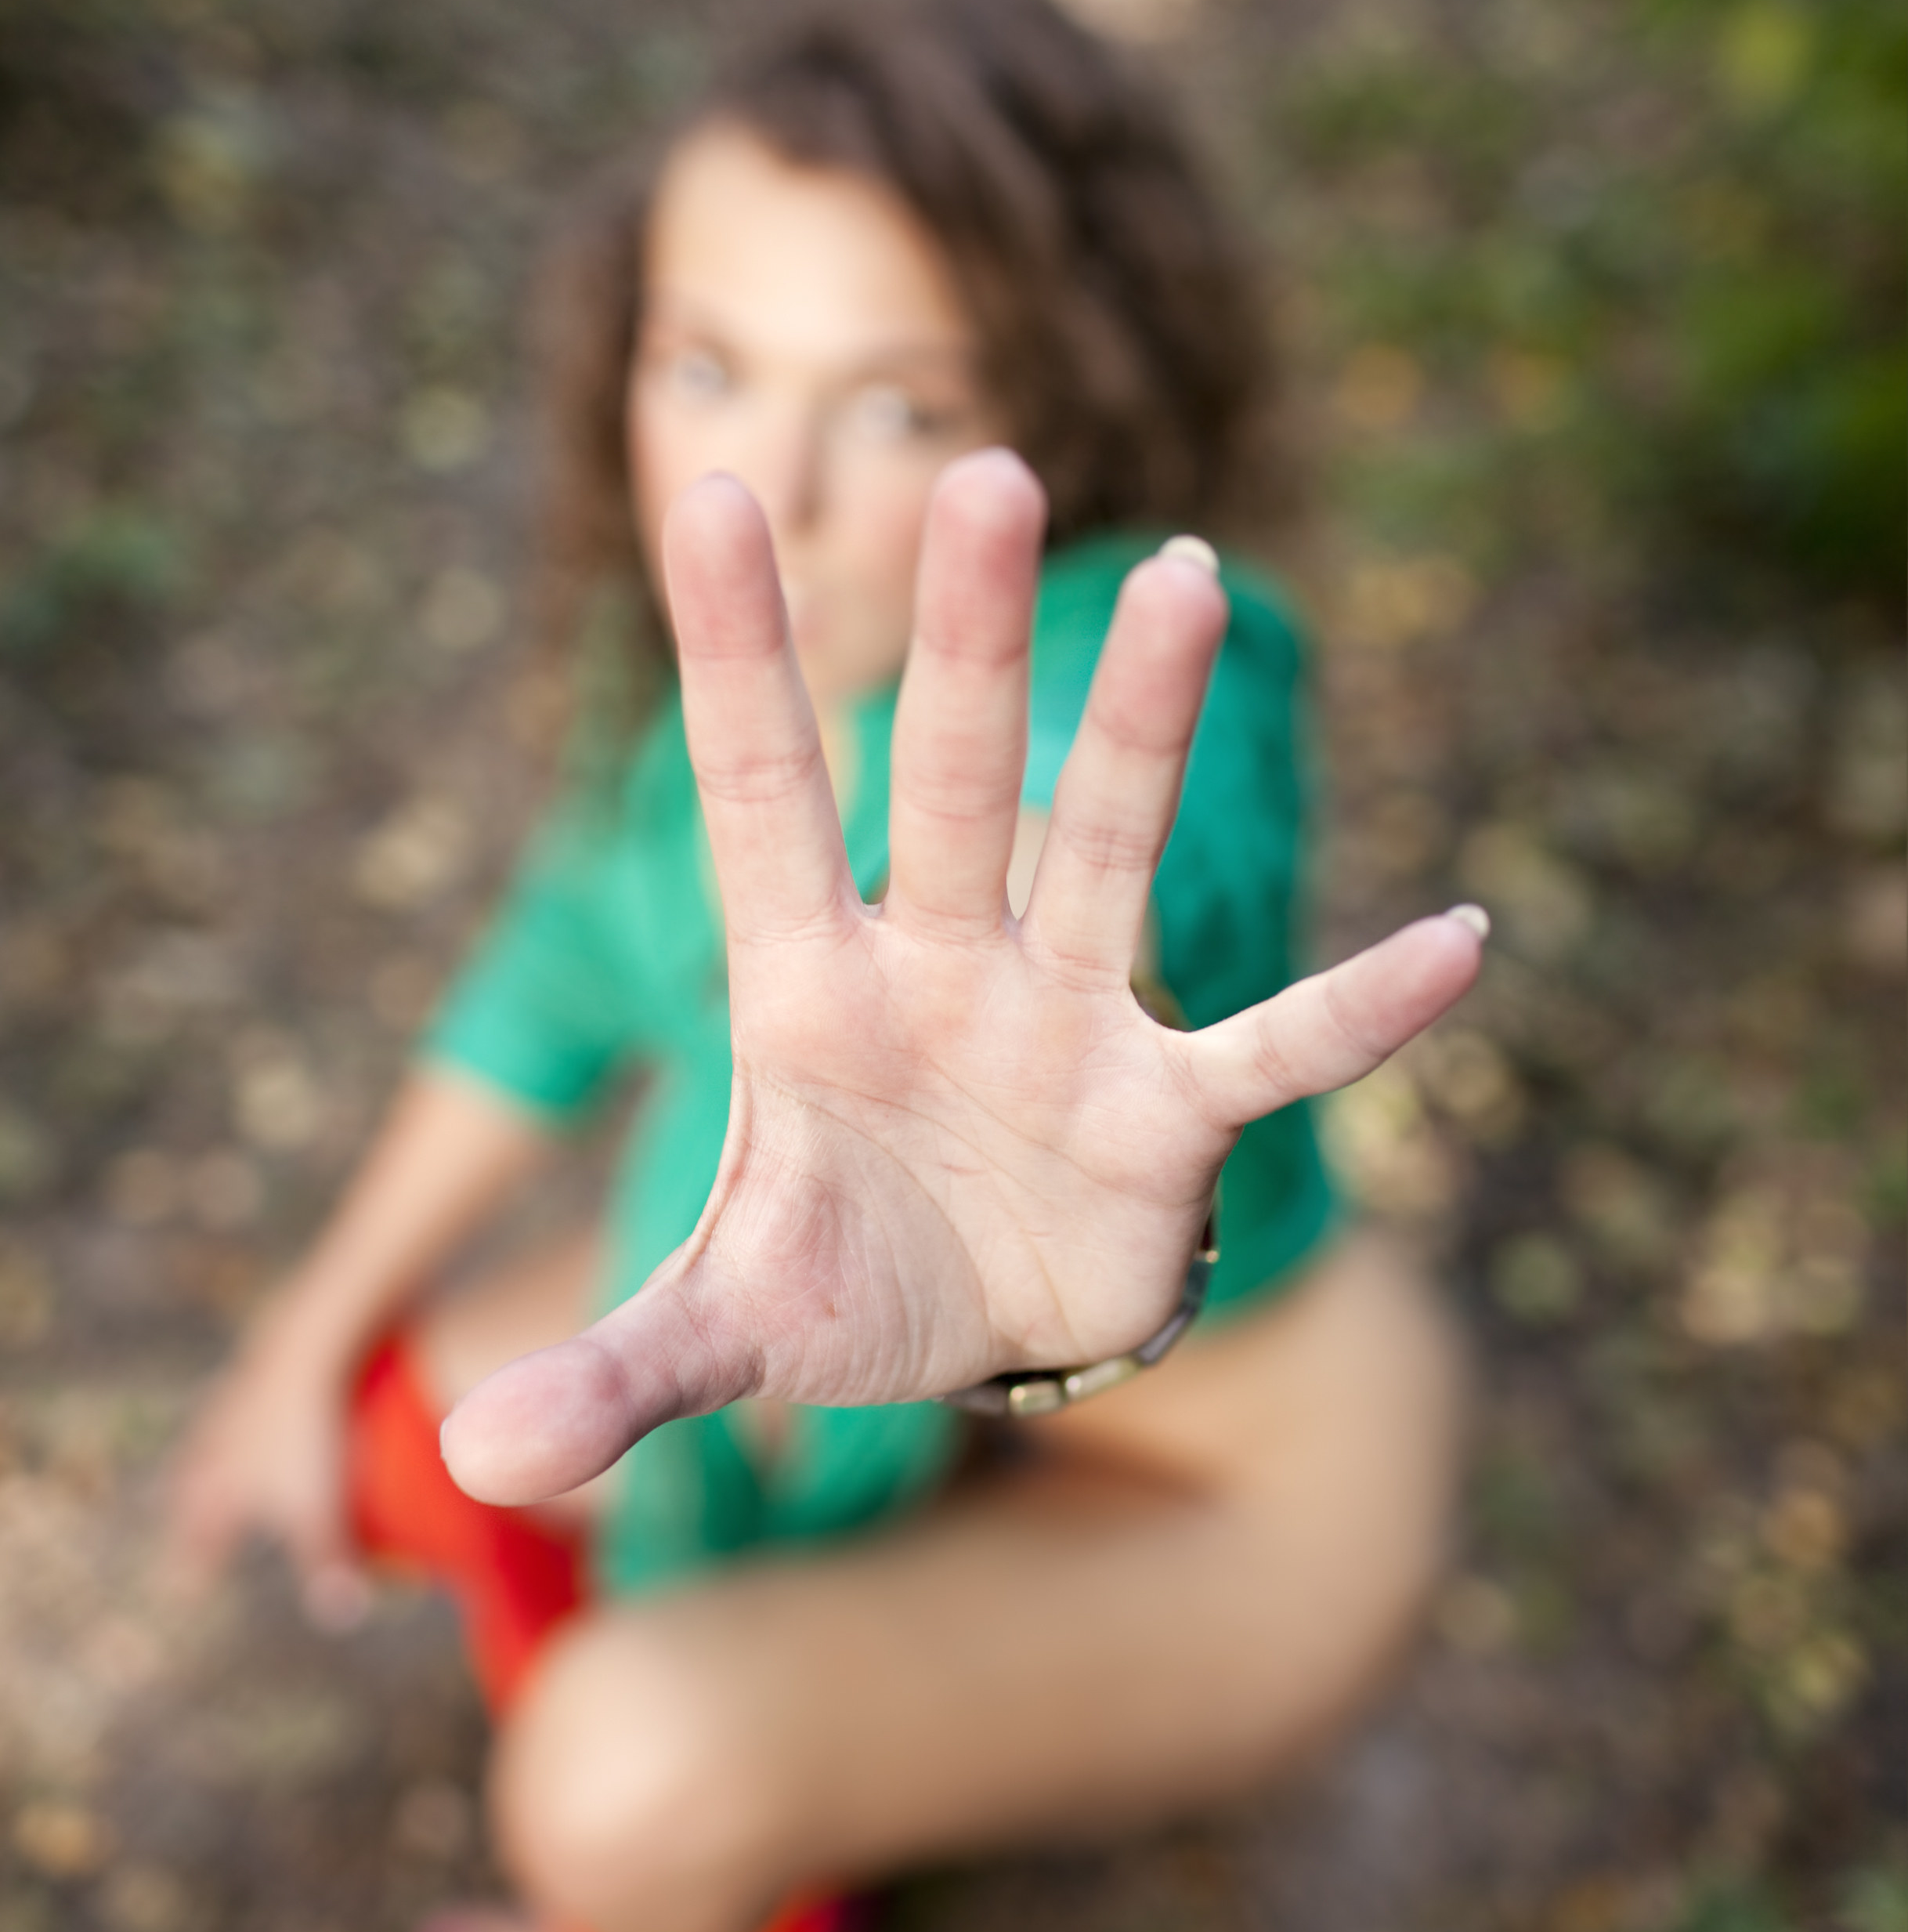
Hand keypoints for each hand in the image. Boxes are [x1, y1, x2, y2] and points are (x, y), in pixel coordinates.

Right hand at [167, 1285, 372, 1627]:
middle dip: (188, 1504)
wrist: (305, 1342)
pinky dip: (247, 1408)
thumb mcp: (322, 1507)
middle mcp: (218, 1443)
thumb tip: (343, 1616)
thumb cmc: (311, 1431)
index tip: (184, 1588)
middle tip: (183, 1516)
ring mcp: (234, 1401)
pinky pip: (248, 1395)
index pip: (198, 1536)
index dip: (191, 1563)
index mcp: (221, 1483)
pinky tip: (261, 1400)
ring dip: (210, 1450)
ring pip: (214, 1434)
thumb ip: (327, 1561)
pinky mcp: (260, 1365)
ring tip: (210, 1455)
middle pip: (194, 1482)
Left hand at [444, 451, 1484, 1504]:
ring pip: (1104, 850)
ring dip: (1142, 727)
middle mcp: (941, 967)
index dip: (736, 658)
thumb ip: (617, 1371)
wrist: (988, 1337)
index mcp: (807, 989)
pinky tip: (1460, 942)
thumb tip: (469, 1459)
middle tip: (979, 471)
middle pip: (949, 782)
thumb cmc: (843, 1280)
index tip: (708, 497)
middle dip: (961, 641)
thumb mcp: (721, 1330)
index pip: (759, 796)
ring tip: (1183, 579)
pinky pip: (1274, 1049)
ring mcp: (1063, 1023)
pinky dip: (1358, 1011)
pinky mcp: (1165, 1115)